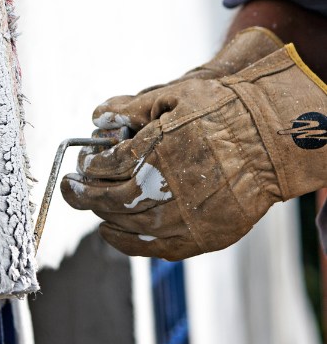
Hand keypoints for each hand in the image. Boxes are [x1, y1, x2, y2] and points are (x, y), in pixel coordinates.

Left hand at [62, 44, 326, 259]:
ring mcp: (181, 219)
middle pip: (107, 199)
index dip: (88, 165)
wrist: (271, 141)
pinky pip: (149, 247)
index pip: (105, 166)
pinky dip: (123, 241)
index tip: (82, 163)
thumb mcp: (175, 96)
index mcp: (154, 151)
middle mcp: (164, 189)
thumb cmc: (224, 113)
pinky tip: (110, 231)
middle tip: (71, 186)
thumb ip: (132, 109)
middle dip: (82, 193)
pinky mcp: (198, 238)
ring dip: (100, 214)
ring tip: (90, 204)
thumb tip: (98, 116)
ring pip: (124, 225)